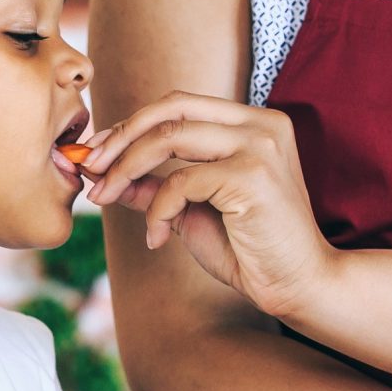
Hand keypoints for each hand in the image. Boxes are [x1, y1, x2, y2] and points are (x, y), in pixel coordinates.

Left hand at [82, 91, 335, 317]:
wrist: (301, 286)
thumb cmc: (252, 250)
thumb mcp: (192, 211)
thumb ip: (155, 186)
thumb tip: (101, 173)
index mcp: (253, 123)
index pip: (178, 104)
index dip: (131, 124)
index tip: (97, 153)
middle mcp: (261, 124)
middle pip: (169, 109)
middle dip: (120, 137)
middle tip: (89, 167)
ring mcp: (260, 145)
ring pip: (168, 137)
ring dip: (125, 169)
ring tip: (104, 198)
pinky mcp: (252, 176)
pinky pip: (181, 182)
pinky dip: (156, 210)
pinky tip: (155, 238)